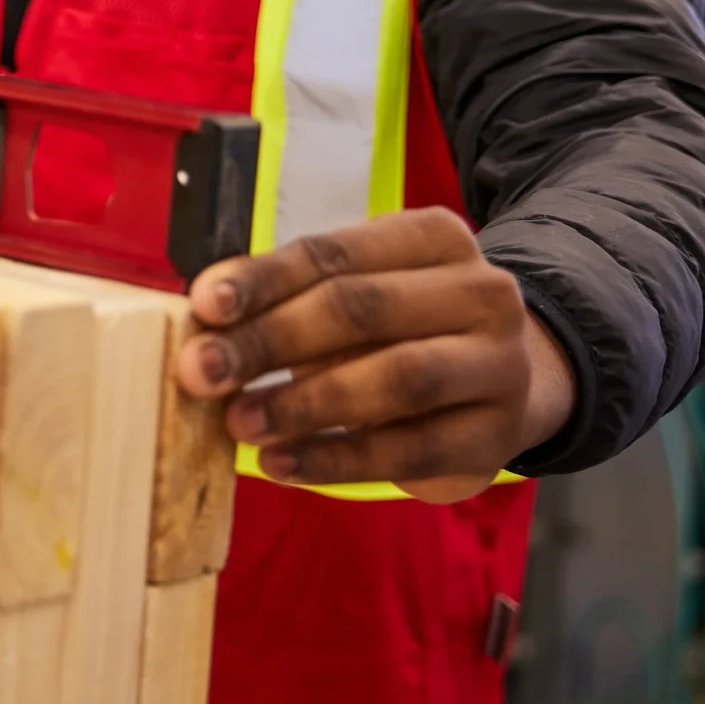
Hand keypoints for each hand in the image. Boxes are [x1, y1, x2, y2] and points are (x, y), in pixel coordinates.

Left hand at [176, 207, 574, 501]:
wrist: (503, 385)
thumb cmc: (400, 330)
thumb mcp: (353, 297)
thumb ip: (287, 301)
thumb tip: (205, 325)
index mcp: (434, 239)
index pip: (334, 254)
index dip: (262, 279)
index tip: (203, 305)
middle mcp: (480, 291)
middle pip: (361, 310)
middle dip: (270, 341)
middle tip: (201, 372)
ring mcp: (499, 365)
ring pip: (396, 379)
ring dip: (304, 403)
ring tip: (239, 422)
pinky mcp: (497, 435)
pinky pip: (410, 450)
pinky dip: (337, 459)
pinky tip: (282, 464)